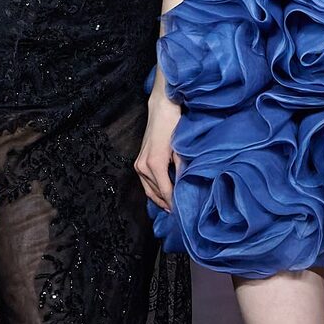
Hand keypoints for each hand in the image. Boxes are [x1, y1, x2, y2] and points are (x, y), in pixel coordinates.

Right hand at [135, 92, 181, 211]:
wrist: (161, 109)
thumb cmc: (174, 125)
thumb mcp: (181, 150)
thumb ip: (182, 170)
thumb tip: (185, 188)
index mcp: (154, 164)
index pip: (165, 191)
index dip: (174, 203)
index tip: (182, 213)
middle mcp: (143, 167)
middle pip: (155, 193)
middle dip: (166, 204)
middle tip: (179, 214)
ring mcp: (138, 164)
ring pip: (148, 189)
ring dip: (159, 199)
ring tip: (172, 207)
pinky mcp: (138, 161)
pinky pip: (145, 182)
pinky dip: (153, 190)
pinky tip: (163, 194)